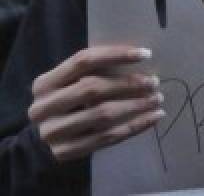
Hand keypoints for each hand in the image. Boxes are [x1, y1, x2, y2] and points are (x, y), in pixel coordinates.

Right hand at [29, 45, 163, 161]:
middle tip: (154, 82)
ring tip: (157, 100)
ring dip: (136, 106)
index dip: (115, 55)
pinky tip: (153, 117)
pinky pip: (108, 137)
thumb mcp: (70, 83)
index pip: (83, 61)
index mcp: (45, 83)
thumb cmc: (67, 102)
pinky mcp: (65, 152)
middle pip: (93, 88)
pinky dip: (135, 126)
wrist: (46, 138)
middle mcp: (43, 107)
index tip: (146, 54)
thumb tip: (140, 58)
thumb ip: (95, 71)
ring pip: (102, 115)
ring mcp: (52, 132)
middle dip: (128, 84)